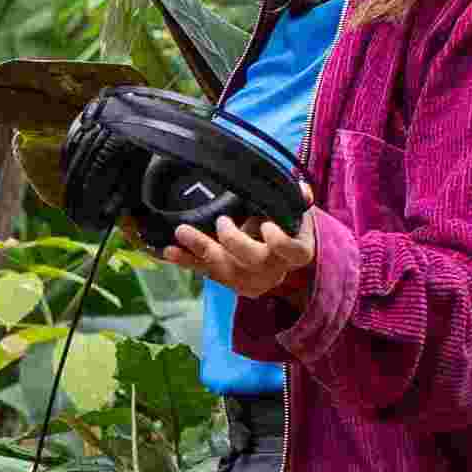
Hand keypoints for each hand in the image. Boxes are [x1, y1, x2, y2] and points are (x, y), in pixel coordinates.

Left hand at [162, 211, 320, 302]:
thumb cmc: (286, 222)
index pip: (294, 252)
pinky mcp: (229, 282)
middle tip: (221, 222)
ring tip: (181, 232)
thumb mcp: (294, 208)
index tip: (266, 225)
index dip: (281, 242)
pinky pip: (206, 272)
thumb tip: (301, 189)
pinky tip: (169, 252)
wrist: (275, 246)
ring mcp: (250, 279)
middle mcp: (274, 270)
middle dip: (234, 242)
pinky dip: (187, 261)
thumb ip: (296, 199)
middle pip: (254, 261)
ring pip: (226, 270)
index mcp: (296, 251)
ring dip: (201, 249)